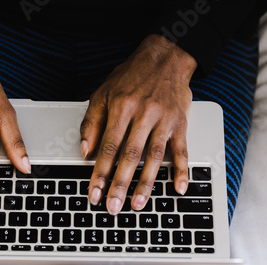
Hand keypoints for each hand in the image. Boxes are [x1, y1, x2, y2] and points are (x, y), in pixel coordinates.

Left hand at [81, 34, 196, 214]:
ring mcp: (164, 120)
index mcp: (122, 107)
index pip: (108, 147)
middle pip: (131, 156)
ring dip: (146, 183)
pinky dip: (181, 170)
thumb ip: (92, 122)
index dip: (100, 172)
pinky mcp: (180, 123)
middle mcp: (144, 114)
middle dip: (120, 184)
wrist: (165, 56)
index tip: (94, 192)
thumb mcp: (103, 93)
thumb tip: (85, 151)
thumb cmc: (131, 76)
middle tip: (113, 206)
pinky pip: (182, 150)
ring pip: (155, 157)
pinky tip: (179, 188)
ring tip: (137, 204)